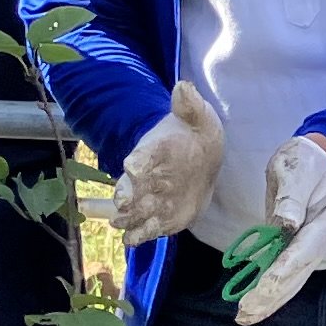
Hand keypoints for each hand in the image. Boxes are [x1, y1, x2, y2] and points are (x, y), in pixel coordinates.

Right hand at [108, 82, 226, 243]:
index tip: (131, 168)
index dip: (135, 164)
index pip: (140, 158)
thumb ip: (190, 105)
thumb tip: (184, 87)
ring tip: (126, 229)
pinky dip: (141, 235)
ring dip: (130, 220)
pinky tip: (136, 239)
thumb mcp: (198, 117)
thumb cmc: (196, 134)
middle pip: (128, 189)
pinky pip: (147, 229)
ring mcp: (151, 199)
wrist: (202, 159)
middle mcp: (145, 178)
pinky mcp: (161, 217)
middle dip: (125, 197)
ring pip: (134, 213)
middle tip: (123, 206)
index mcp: (152, 152)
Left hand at [232, 134, 325, 325]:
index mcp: (321, 223)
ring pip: (289, 280)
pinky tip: (250, 304)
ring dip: (268, 300)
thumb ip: (291, 198)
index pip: (302, 252)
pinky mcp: (291, 248)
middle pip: (296, 275)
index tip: (265, 287)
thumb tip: (286, 224)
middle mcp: (316, 242)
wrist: (317, 161)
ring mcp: (304, 248)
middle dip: (272, 295)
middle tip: (247, 312)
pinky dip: (266, 289)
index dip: (283, 271)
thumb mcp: (297, 171)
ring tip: (245, 317)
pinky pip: (280, 273)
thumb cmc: (307, 162)